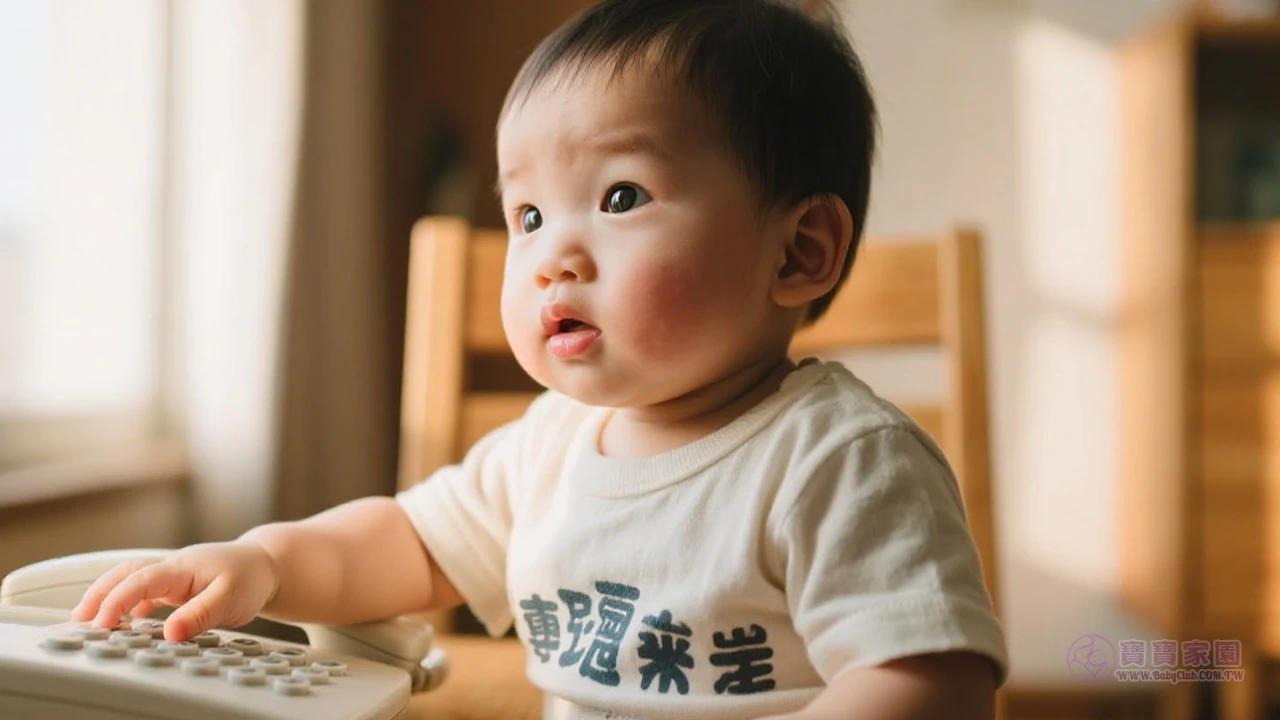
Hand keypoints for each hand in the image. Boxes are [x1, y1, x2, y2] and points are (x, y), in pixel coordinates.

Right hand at [71, 541, 279, 641]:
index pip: (141, 580)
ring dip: (109, 595)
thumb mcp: (231, 598)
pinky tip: (126, 621)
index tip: (103, 622)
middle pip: (125, 573)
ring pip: (131, 579)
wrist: (266, 565)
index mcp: (182, 566)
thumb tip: (170, 632)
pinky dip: (129, 602)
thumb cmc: (250, 577)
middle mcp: (173, 567)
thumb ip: (200, 614)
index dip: (118, 600)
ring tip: (90, 619)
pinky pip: (144, 590)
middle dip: (99, 593)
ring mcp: (173, 574)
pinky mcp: (176, 584)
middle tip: (80, 618)